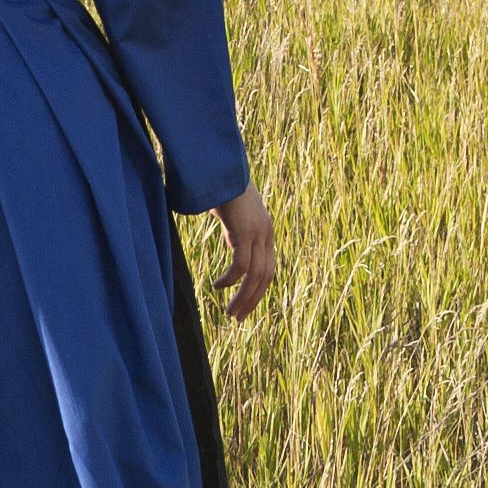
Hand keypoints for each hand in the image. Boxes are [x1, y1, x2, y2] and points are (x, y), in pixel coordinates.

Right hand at [204, 187, 278, 321]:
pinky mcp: (245, 232)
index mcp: (265, 232)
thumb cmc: (223, 188)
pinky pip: (241, 265)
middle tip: (238, 318)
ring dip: (242, 297)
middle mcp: (266, 234)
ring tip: (230, 312)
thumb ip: (235, 230)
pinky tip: (219, 286)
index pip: (268, 269)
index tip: (244, 305)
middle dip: (252, 300)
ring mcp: (258, 233)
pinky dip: (231, 280)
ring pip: (254, 276)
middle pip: (265, 277)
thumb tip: (230, 240)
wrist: (222, 169)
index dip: (257, 290)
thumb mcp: (234, 215)